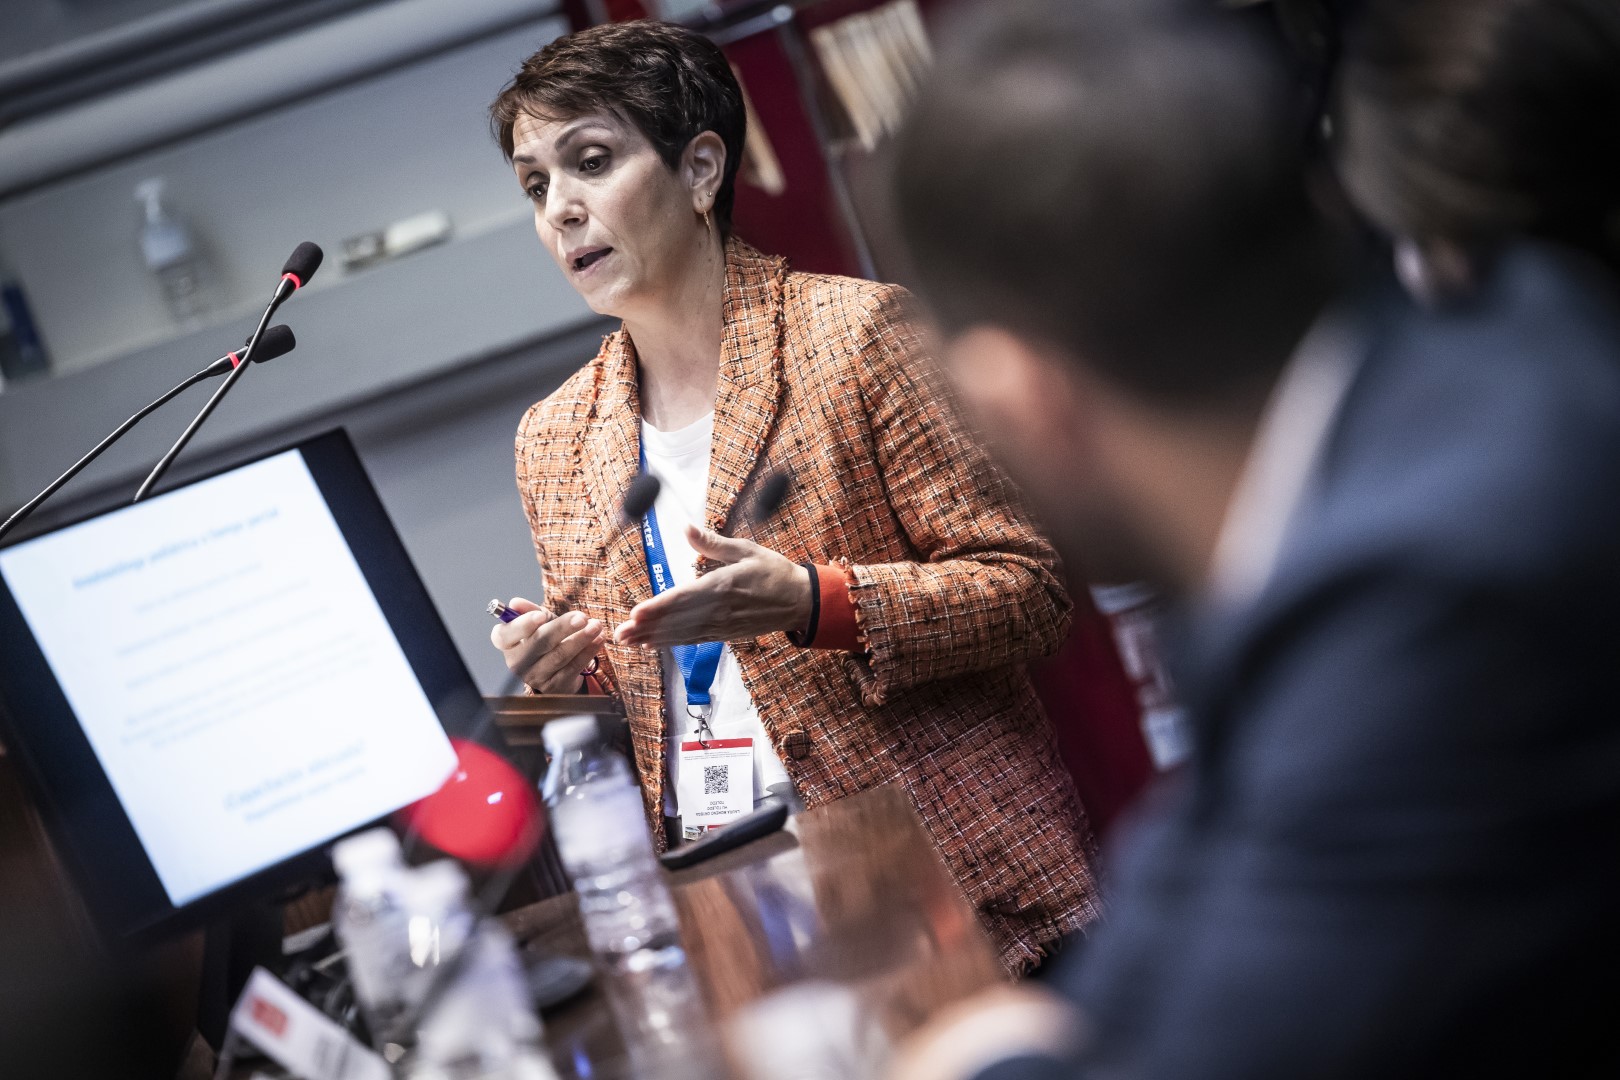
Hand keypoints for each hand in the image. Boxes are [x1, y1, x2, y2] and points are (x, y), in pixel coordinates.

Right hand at [490, 596, 604, 692]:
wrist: (555, 669)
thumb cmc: (543, 639)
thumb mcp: (537, 623)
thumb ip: (529, 611)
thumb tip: (515, 602)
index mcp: (506, 643)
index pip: (506, 635)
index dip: (522, 625)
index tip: (541, 616)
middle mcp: (516, 662)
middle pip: (539, 643)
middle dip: (562, 628)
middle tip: (582, 618)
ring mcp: (535, 676)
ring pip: (559, 655)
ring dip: (581, 639)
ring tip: (596, 626)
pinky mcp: (554, 686)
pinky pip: (573, 666)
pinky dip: (588, 651)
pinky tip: (598, 639)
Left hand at [614, 525, 811, 647]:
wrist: (801, 601)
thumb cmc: (774, 572)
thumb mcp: (747, 550)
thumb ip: (714, 543)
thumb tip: (686, 527)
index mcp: (723, 586)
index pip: (684, 597)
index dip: (658, 606)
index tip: (636, 612)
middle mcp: (719, 610)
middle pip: (677, 620)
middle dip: (646, 628)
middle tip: (619, 634)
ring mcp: (722, 626)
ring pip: (681, 634)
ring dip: (653, 638)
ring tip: (627, 641)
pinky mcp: (725, 635)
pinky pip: (693, 640)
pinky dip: (671, 643)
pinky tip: (652, 644)